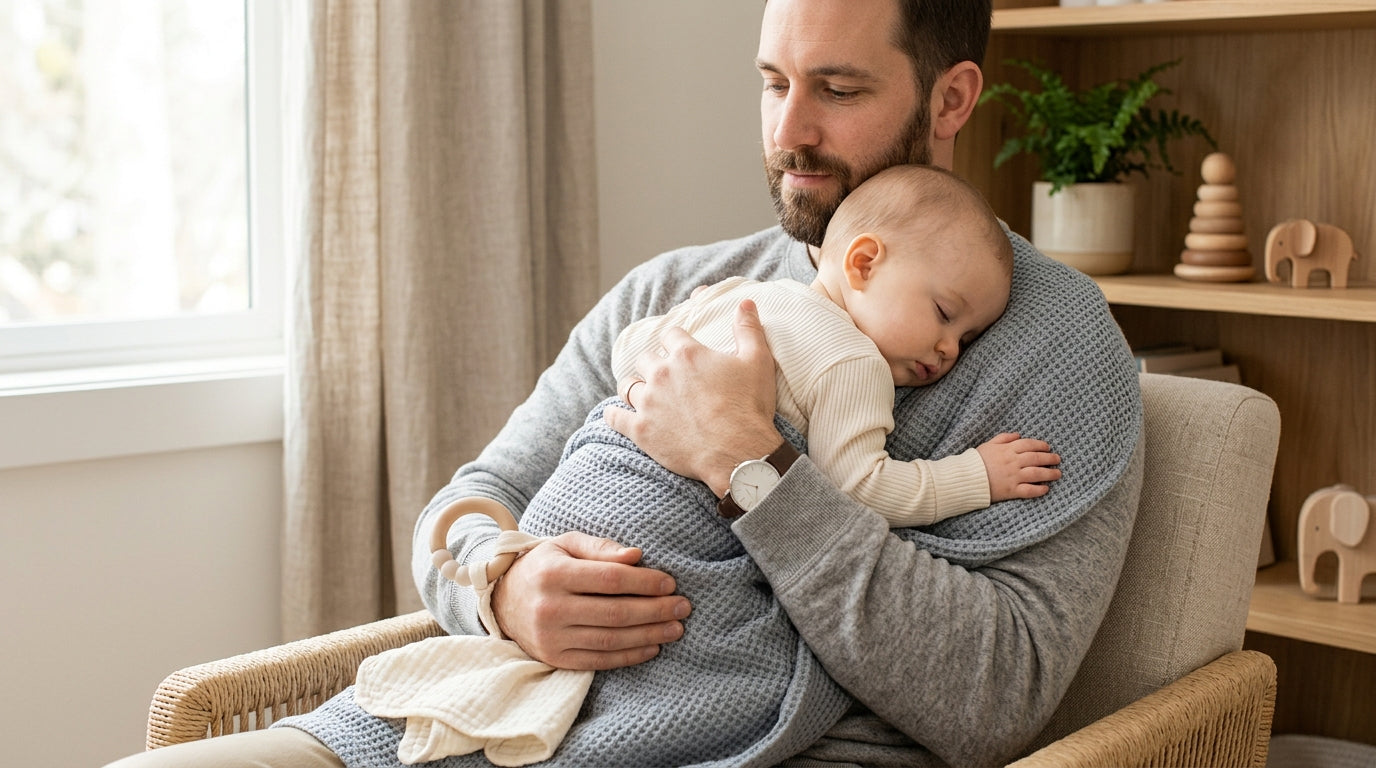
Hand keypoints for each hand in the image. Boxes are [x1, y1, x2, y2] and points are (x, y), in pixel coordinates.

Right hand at [491, 531, 691, 669]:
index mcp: (554, 574)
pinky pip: (599, 660)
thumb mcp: (566, 544)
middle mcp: (550, 608)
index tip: (670, 583)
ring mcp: (551, 638)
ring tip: (676, 628)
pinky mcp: (555, 658)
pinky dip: (629, 656)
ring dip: (649, 635)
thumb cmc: (545, 565)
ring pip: (611, 639)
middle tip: (683, 607)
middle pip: (615, 612)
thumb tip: (637, 556)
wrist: (504, 599)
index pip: (609, 579)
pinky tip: (652, 647)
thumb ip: (601, 548)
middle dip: (655, 610)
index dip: (644, 582)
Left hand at [605, 299, 779, 496]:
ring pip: (628, 386)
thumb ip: (749, 329)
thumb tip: (746, 303)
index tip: (679, 349)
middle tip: (663, 376)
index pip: (671, 335)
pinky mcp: (640, 430)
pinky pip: (615, 417)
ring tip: (641, 393)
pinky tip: (615, 415)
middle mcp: (662, 373)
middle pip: (645, 359)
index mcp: (687, 354)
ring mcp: (648, 402)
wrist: (738, 453)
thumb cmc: (749, 407)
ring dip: (633, 387)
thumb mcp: (757, 362)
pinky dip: (614, 415)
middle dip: (653, 364)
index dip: (676, 341)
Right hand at [976, 432, 1061, 501]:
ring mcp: (1013, 477)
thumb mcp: (987, 444)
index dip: (1041, 445)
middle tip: (1057, 459)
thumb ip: (1003, 438)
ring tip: (1057, 474)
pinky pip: (1029, 490)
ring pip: (1036, 473)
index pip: (1029, 444)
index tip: (1048, 447)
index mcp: (1007, 450)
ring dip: (1049, 473)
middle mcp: (1013, 462)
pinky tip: (1046, 489)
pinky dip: (1039, 490)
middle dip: (1049, 458)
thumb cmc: (975, 461)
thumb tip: (1018, 434)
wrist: (964, 478)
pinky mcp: (1011, 490)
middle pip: (1036, 458)